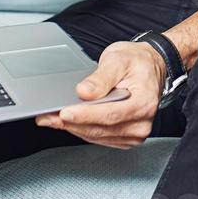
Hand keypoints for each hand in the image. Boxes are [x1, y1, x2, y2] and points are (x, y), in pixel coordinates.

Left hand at [35, 40, 165, 148]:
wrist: (150, 67)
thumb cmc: (136, 62)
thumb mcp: (118, 60)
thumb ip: (101, 77)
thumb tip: (84, 92)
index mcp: (145, 102)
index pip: (110, 114)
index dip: (85, 115)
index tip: (64, 112)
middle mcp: (142, 123)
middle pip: (100, 128)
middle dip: (71, 123)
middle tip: (47, 116)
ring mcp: (134, 134)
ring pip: (96, 136)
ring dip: (72, 128)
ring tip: (51, 118)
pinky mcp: (125, 138)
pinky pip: (99, 138)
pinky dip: (81, 130)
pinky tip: (68, 122)